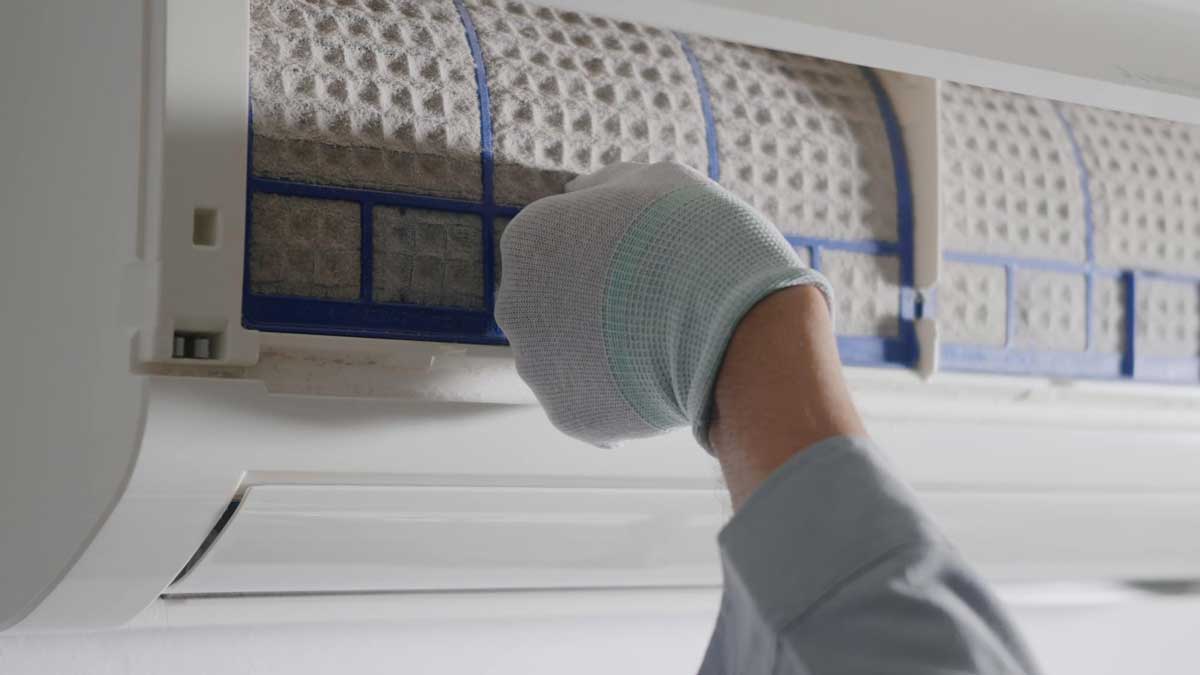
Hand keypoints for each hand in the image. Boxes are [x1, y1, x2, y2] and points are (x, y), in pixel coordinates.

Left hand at [495, 162, 831, 449]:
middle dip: (595, 308)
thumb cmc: (701, 242)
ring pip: (567, 359)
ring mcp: (537, 365)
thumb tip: (574, 192)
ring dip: (604, 355)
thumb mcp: (657, 182)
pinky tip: (657, 383)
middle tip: (655, 306)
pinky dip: (619, 399)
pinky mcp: (566, 414)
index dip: (607, 254)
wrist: (735, 328)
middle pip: (553, 307)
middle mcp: (515, 304)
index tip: (646, 262)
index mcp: (528, 240)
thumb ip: (604, 186)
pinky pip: (590, 406)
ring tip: (660, 346)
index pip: (556, 247)